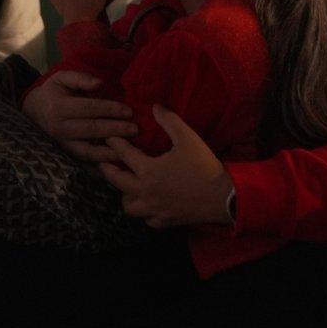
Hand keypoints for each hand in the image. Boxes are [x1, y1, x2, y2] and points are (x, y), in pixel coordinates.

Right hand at [20, 70, 137, 162]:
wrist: (33, 112)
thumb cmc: (53, 92)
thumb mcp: (62, 78)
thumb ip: (80, 78)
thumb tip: (101, 82)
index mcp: (59, 107)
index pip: (90, 108)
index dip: (110, 109)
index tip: (129, 111)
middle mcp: (60, 127)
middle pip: (92, 129)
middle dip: (115, 129)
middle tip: (135, 129)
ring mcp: (62, 143)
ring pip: (89, 149)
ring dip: (110, 150)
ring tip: (129, 147)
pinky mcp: (66, 152)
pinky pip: (85, 158)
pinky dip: (101, 160)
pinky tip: (117, 158)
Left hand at [100, 105, 231, 227]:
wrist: (222, 197)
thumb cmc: (203, 165)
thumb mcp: (187, 138)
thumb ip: (169, 121)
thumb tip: (155, 106)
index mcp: (148, 170)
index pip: (124, 154)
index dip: (114, 143)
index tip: (108, 137)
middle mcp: (145, 192)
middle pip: (117, 182)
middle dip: (108, 170)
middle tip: (104, 162)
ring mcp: (154, 209)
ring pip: (129, 206)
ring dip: (125, 194)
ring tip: (128, 185)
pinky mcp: (165, 221)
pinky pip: (147, 219)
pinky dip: (144, 212)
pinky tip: (149, 203)